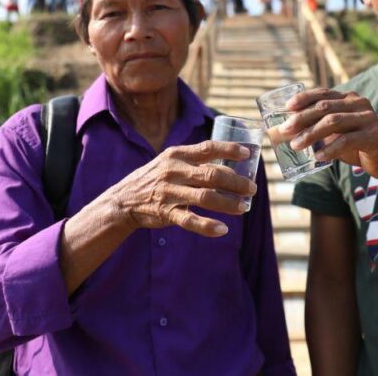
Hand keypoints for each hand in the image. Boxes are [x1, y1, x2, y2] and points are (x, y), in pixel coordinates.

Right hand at [106, 141, 257, 237]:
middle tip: (252, 189)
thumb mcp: (171, 162)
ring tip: (244, 207)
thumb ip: (195, 161)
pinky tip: (223, 229)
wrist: (125, 199)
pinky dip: (207, 225)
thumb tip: (230, 166)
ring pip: (205, 197)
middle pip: (212, 174)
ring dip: (228, 203)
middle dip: (235, 182)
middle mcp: (174, 171)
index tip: (247, 153)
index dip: (228, 149)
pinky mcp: (166, 212)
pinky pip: (190, 220)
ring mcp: (170, 192)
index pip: (207, 148)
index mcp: (177, 154)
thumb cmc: (156, 178)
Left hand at [274, 88, 377, 180]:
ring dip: (311, 134)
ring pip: (333, 122)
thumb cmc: (358, 145)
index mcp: (348, 98)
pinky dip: (331, 148)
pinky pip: (348, 139)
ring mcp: (367, 118)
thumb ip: (317, 130)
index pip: (323, 93)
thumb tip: (284, 133)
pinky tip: (319, 157)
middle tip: (284, 130)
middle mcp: (358, 103)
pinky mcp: (374, 135)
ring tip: (296, 145)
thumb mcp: (336, 134)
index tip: (287, 107)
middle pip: (324, 106)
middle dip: (301, 118)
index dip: (303, 98)